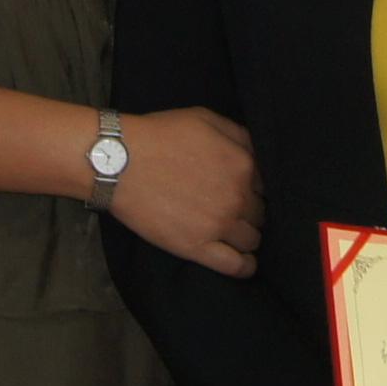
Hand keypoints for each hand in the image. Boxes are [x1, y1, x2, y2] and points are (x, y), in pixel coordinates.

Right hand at [105, 107, 262, 277]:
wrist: (119, 161)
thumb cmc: (159, 135)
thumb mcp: (205, 119)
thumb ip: (238, 135)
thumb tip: (257, 153)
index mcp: (243, 164)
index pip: (266, 185)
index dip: (254, 188)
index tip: (243, 189)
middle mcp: (238, 197)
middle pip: (261, 213)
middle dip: (251, 211)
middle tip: (231, 208)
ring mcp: (219, 225)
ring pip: (252, 240)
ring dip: (246, 236)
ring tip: (233, 233)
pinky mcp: (197, 247)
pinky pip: (236, 266)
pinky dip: (245, 266)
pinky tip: (243, 262)